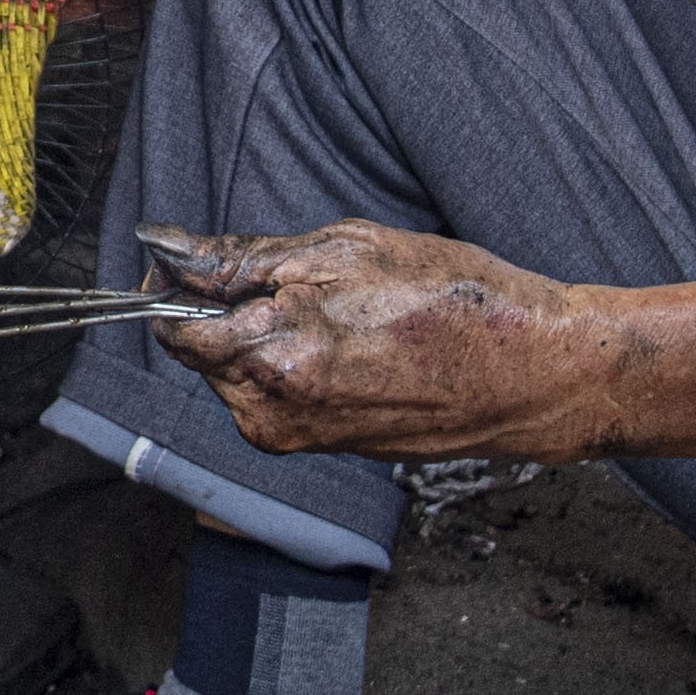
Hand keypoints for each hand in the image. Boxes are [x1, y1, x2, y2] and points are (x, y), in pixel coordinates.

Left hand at [137, 221, 601, 460]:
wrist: (531, 373)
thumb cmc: (455, 299)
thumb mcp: (345, 249)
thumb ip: (241, 258)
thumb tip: (164, 248)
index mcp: (274, 358)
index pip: (172, 329)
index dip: (172, 286)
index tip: (191, 257)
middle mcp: (274, 411)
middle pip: (205, 350)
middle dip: (233, 308)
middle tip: (307, 275)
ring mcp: (299, 436)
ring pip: (242, 371)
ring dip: (267, 334)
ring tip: (347, 310)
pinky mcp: (323, 446)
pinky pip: (279, 393)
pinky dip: (296, 360)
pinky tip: (356, 341)